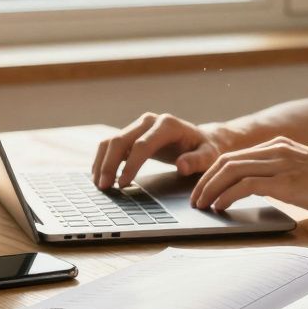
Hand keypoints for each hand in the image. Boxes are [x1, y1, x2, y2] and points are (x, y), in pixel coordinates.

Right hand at [92, 113, 224, 188]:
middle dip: (109, 164)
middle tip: (104, 187)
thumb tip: (181, 166)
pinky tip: (99, 175)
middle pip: (121, 140)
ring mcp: (139, 125)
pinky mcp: (132, 133)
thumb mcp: (208, 156)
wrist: (200, 139)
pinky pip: (111, 144)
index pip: (143, 144)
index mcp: (168, 125)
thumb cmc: (205, 149)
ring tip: (99, 184)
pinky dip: (103, 159)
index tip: (123, 183)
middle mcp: (150, 121)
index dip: (131, 164)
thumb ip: (197, 161)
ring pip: (112, 141)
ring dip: (102, 162)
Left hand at [190, 136, 307, 218]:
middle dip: (205, 180)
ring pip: (230, 170)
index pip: (235, 156)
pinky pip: (244, 186)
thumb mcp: (305, 173)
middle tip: (195, 199)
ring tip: (202, 205)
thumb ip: (283, 175)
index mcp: (280, 145)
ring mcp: (280, 163)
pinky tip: (220, 208)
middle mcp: (276, 149)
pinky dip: (227, 196)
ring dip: (210, 189)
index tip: (204, 189)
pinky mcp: (284, 181)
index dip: (214, 173)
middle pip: (226, 161)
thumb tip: (263, 191)